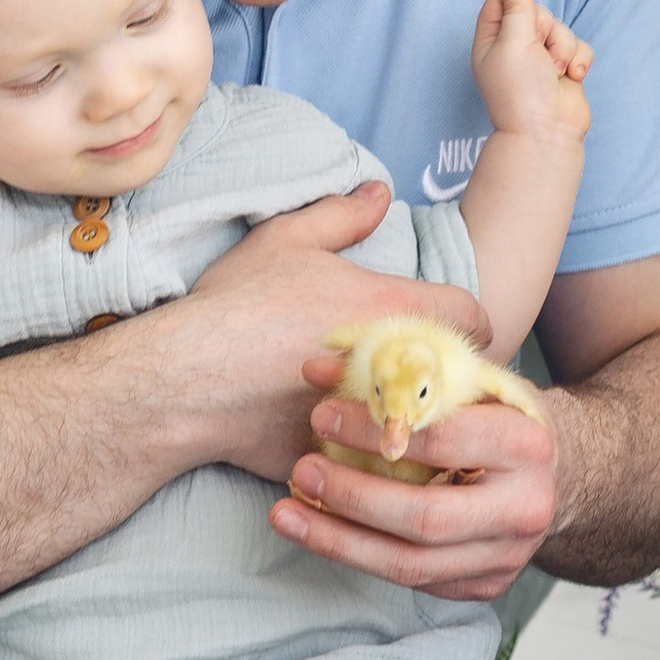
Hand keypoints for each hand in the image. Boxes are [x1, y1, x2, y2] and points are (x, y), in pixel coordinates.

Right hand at [178, 187, 490, 487]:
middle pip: (457, 375)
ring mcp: (374, 421)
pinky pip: (382, 466)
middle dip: (445, 373)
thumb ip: (341, 215)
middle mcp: (395, 367)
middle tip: (419, 370)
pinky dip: (378, 459)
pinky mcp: (347, 462)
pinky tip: (361, 448)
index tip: (445, 329)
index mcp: (392, 308)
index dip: (465, 321)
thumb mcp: (285, 241)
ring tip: (396, 411)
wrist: (185, 380)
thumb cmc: (236, 306)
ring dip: (419, 419)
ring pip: (428, 427)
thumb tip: (380, 192)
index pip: (473, 316)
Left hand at [272, 369, 557, 602]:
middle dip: (352, 497)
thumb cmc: (502, 419)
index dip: (374, 431)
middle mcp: (524, 509)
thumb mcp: (468, 383)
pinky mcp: (484, 587)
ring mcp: (506, 557)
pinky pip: (411, 579)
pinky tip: (322, 533)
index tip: (322, 417)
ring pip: (410, 565)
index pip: (441, 441)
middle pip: (424, 517)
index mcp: (528, 445)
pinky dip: (359, 557)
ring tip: (287, 514)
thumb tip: (316, 369)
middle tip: (301, 470)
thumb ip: (398, 373)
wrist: (561, 477)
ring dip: (339, 541)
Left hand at [469, 0, 592, 146]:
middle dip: (545, 28)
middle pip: (537, 12)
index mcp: (492, 41)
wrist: (547, 132)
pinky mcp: (565, 68)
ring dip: (562, 48)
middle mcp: (515, 48)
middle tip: (539, 51)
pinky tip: (572, 78)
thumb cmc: (521, 91)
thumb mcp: (512, 43)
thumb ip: (516, 9)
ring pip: (561, 29)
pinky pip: (579, 47)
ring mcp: (541, 59)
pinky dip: (578, 60)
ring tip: (555, 72)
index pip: (502, 0)